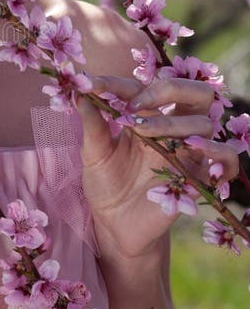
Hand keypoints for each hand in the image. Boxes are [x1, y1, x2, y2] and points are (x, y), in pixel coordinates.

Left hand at [77, 75, 239, 258]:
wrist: (114, 225)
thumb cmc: (105, 184)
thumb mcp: (93, 154)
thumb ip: (92, 124)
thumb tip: (79, 92)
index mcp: (145, 116)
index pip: (141, 88)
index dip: (117, 84)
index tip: (91, 86)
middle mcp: (172, 129)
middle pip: (194, 93)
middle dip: (168, 88)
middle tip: (135, 102)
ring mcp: (189, 153)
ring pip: (203, 124)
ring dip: (172, 123)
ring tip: (142, 131)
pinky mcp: (199, 178)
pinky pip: (228, 159)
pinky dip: (219, 152)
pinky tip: (193, 151)